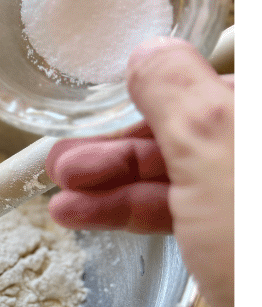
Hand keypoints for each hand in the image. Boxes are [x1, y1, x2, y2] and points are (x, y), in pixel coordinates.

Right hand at [46, 39, 233, 306]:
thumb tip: (152, 53)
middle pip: (194, 129)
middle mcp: (260, 161)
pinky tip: (91, 217)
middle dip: (121, 143)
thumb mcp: (215, 148)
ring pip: (187, 177)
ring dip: (116, 183)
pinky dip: (137, 214)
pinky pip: (190, 216)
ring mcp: (253, 205)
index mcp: (259, 120)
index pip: (208, 80)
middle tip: (68, 158)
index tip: (95, 105)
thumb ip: (177, 91)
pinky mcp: (249, 252)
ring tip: (64, 196)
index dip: (146, 92)